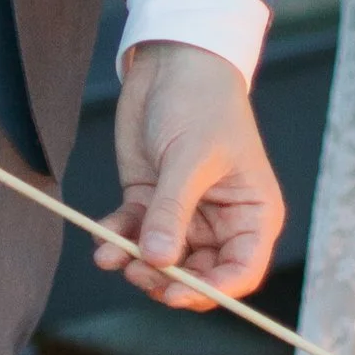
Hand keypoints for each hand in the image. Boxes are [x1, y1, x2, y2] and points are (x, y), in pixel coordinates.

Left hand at [96, 41, 283, 308]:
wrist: (172, 61)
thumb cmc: (202, 101)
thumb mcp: (190, 156)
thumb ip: (172, 211)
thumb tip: (158, 261)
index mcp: (252, 213)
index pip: (241, 271)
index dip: (212, 291)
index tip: (175, 293)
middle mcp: (221, 221)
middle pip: (197, 275)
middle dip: (165, 280)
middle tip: (136, 270)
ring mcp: (184, 214)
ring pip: (161, 261)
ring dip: (136, 264)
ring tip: (113, 254)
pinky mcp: (150, 202)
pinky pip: (133, 236)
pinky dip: (117, 241)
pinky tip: (103, 237)